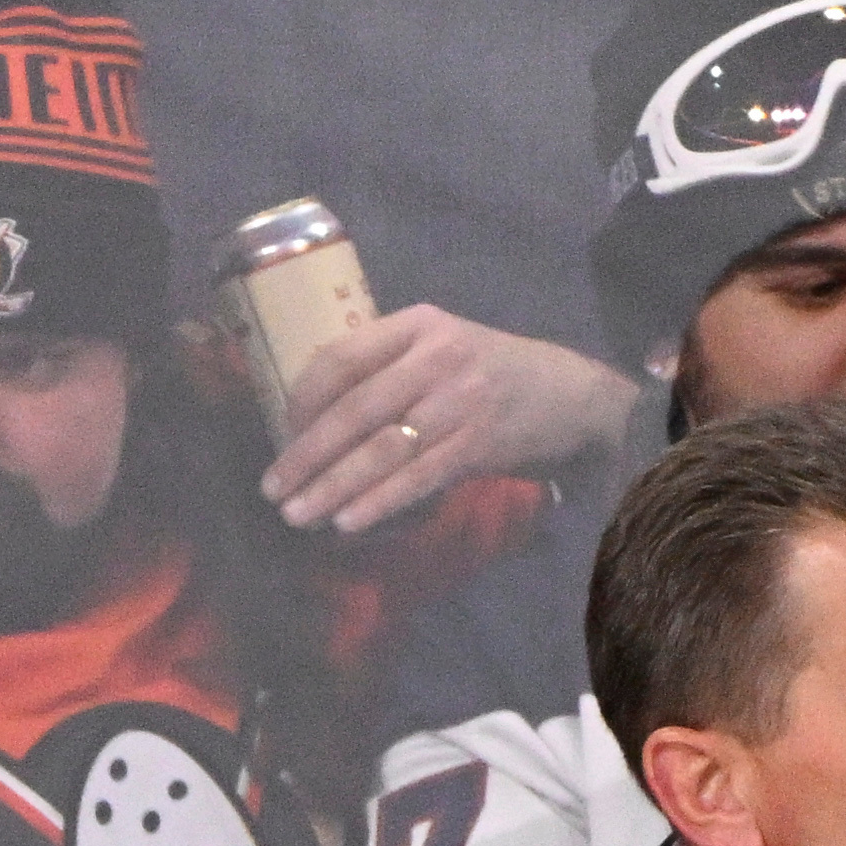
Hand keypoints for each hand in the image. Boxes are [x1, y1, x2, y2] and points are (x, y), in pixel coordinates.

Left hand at [260, 308, 635, 531]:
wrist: (573, 396)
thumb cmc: (489, 377)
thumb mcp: (440, 348)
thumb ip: (386, 367)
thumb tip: (310, 419)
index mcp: (418, 324)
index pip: (341, 356)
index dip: (302, 399)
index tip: (281, 435)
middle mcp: (437, 355)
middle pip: (354, 409)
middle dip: (307, 455)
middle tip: (272, 490)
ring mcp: (460, 399)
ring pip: (382, 448)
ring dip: (333, 487)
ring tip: (298, 515)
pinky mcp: (480, 442)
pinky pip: (417, 477)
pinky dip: (378, 502)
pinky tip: (347, 521)